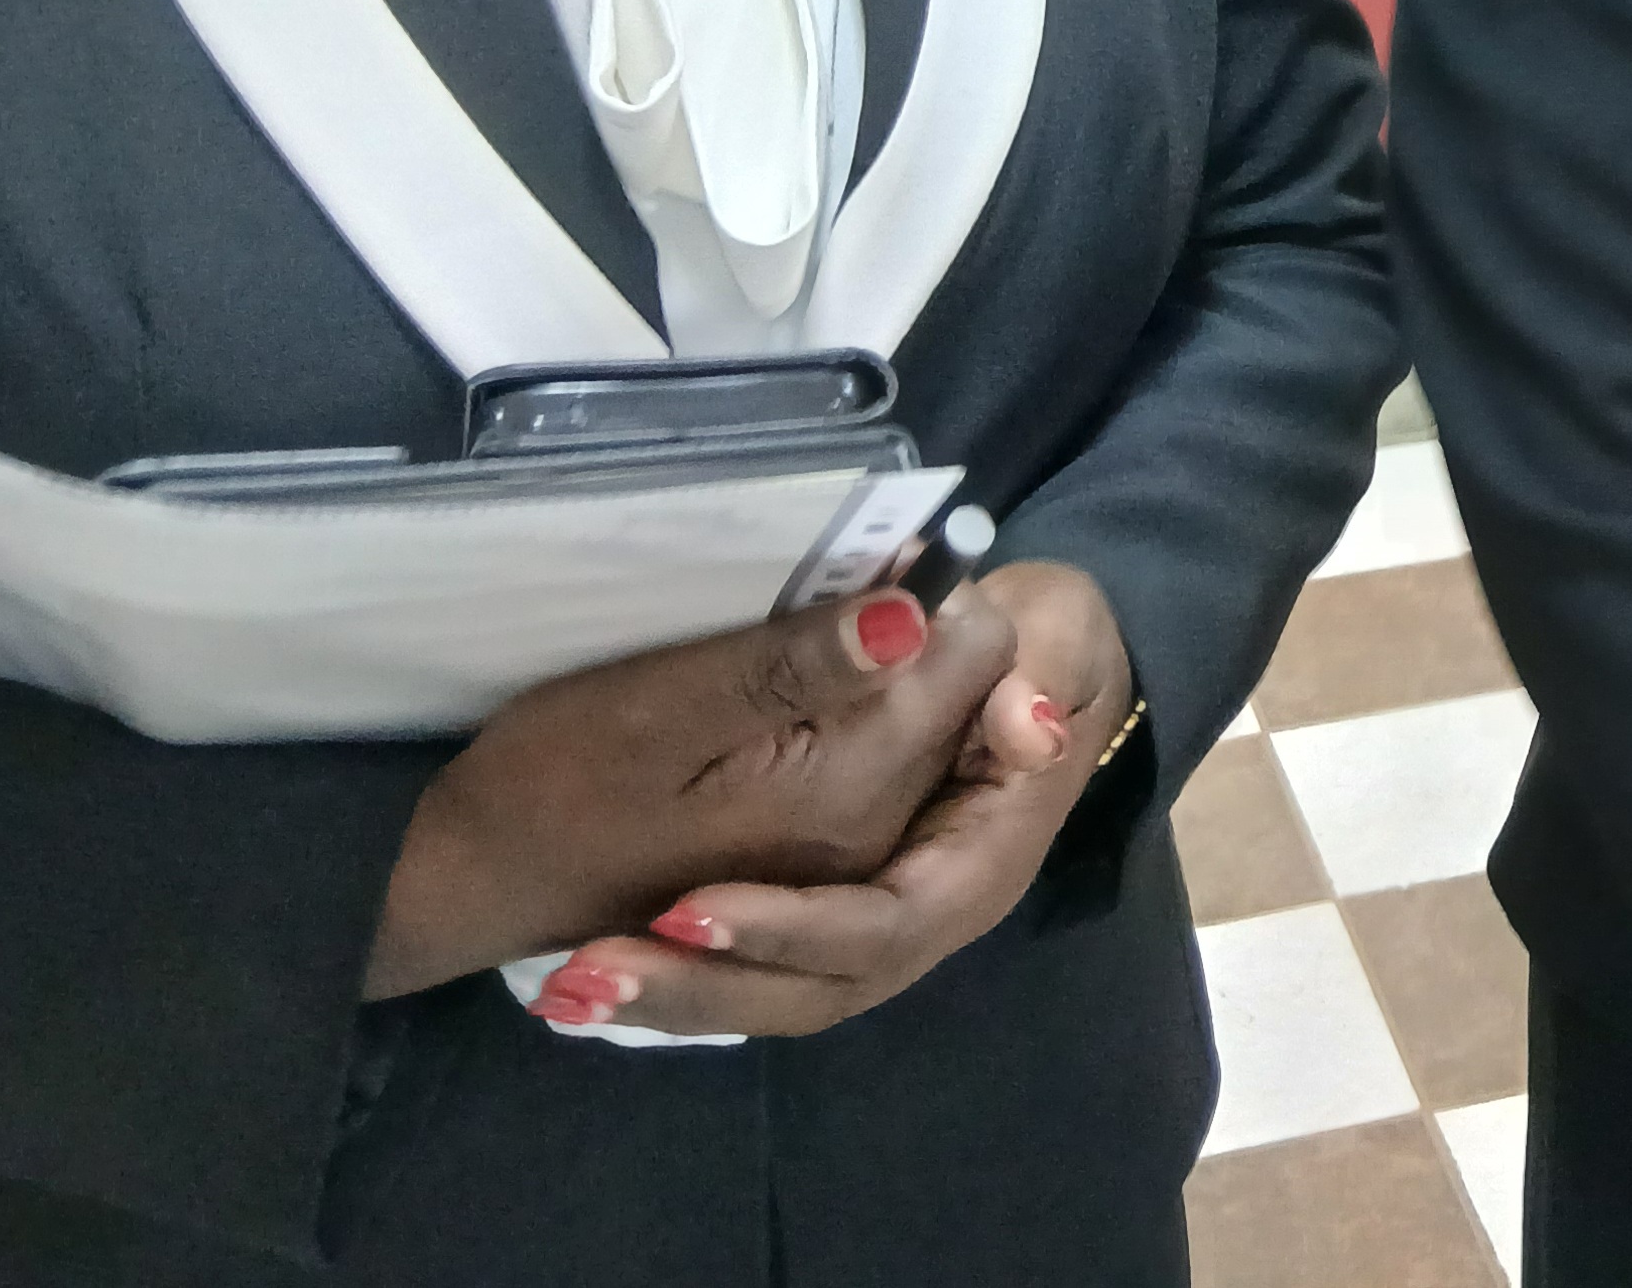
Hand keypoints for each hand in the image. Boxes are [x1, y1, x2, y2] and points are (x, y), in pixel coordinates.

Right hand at [365, 584, 1017, 998]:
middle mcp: (881, 825)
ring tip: (778, 641)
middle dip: (909, 623)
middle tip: (807, 598)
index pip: (979, 653)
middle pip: (961, 684)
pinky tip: (769, 690)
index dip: (932, 587)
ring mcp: (854, 846)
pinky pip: (877, 750)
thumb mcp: (660, 708)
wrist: (473, 885)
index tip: (855, 561)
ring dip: (874, 662)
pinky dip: (843, 703)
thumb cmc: (552, 787)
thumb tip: (916, 612)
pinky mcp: (818, 848)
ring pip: (921, 714)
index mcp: (856, 782)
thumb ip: (795, 665)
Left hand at [532, 563, 1138, 1039]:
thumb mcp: (1062, 634)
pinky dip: (677, 982)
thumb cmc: (1043, 645)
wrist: (1036, 665)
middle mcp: (927, 913)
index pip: (888, 923)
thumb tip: (1029, 728)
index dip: (794, 926)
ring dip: (675, 998)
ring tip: (570, 987)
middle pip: (817, 987)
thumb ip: (1045, 672)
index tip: (689, 908)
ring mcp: (875, 921)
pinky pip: (753, 971)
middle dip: (704, 986)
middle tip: (590, 973)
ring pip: (774, 993)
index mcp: (980, 862)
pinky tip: (583, 984)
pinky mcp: (828, 910)